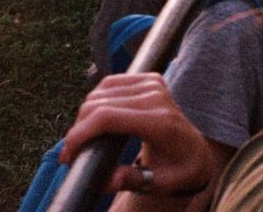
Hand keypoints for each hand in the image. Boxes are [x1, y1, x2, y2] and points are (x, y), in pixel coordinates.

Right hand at [61, 73, 215, 196]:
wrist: (196, 152)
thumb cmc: (178, 171)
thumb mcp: (160, 183)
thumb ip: (132, 180)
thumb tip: (106, 181)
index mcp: (161, 123)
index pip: (108, 117)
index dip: (80, 134)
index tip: (67, 156)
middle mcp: (157, 98)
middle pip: (99, 104)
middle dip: (78, 129)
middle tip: (72, 154)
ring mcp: (155, 85)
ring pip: (101, 91)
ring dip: (84, 114)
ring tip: (83, 139)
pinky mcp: (151, 80)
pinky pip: (110, 83)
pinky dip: (96, 100)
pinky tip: (94, 120)